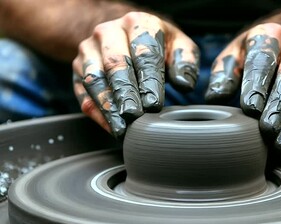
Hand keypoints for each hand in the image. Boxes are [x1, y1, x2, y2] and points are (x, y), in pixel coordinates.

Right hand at [72, 12, 199, 137]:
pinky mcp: (78, 67)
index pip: (143, 53)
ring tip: (121, 127)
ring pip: (95, 79)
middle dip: (126, 94)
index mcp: (137, 23)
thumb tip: (184, 84)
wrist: (123, 33)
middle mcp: (109, 32)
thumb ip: (185, 62)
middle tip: (135, 116)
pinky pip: (83, 92)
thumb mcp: (177, 45)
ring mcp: (89, 49)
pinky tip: (110, 126)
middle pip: (115, 65)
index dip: (149, 80)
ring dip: (108, 106)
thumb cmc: (155, 44)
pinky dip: (97, 112)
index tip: (154, 103)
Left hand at [204, 23, 280, 151]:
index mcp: (272, 34)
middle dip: (279, 105)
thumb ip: (225, 74)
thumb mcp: (236, 56)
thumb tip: (215, 97)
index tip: (249, 108)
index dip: (257, 84)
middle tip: (266, 130)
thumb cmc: (256, 55)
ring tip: (279, 143)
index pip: (264, 59)